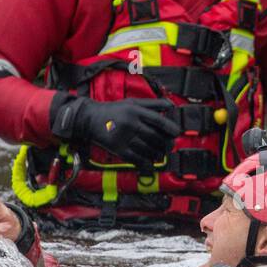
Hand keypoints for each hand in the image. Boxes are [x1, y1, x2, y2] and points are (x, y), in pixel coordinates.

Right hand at [51, 96, 179, 167]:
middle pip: (155, 137)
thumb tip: (172, 105)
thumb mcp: (133, 103)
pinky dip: (145, 163)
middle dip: (166, 144)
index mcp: (135, 111)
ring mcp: (124, 137)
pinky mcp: (118, 149)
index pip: (158, 120)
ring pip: (147, 149)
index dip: (170, 128)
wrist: (90, 119)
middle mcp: (131, 123)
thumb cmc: (115, 110)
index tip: (176, 133)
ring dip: (157, 154)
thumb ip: (153, 104)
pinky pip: (136, 159)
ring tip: (160, 154)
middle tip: (169, 146)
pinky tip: (150, 163)